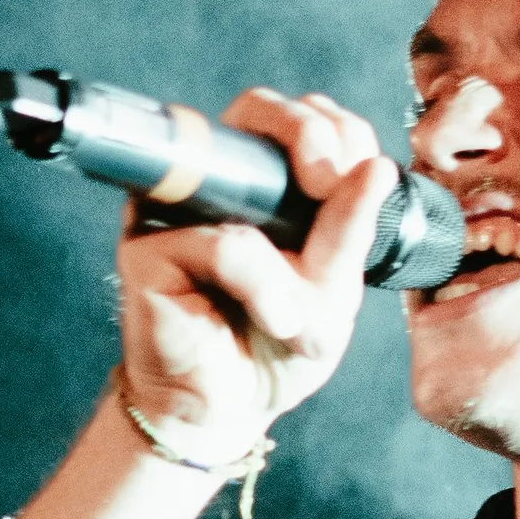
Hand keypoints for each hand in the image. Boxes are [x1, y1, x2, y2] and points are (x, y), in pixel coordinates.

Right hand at [115, 89, 392, 461]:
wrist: (226, 411)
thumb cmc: (275, 347)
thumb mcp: (332, 291)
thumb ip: (348, 231)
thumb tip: (374, 167)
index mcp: (267, 183)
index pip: (303, 118)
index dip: (337, 129)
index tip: (363, 171)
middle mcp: (215, 183)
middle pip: (257, 107)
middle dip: (309, 134)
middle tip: (330, 180)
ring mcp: (174, 208)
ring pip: (246, 184)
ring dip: (295, 260)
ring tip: (301, 317)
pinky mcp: (145, 247)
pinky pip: (225, 245)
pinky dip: (263, 287)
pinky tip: (275, 319)